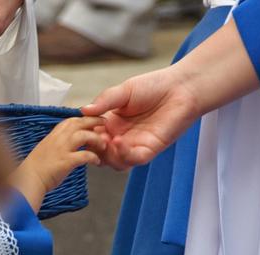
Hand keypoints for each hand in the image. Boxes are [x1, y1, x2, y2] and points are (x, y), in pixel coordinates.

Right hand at [9, 117, 105, 211]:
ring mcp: (62, 149)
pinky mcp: (66, 161)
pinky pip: (85, 155)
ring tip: (103, 145)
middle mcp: (58, 138)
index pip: (71, 120)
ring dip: (96, 139)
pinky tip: (97, 161)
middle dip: (93, 121)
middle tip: (104, 123)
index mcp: (54, 134)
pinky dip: (93, 157)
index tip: (93, 119)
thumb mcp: (47, 148)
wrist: (29, 179)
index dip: (84, 118)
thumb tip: (68, 143)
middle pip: (79, 123)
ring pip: (84, 136)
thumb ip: (58, 143)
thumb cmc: (37, 167)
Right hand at [82, 68, 197, 169]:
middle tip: (91, 138)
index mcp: (113, 124)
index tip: (79, 127)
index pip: (92, 137)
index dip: (84, 135)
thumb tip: (82, 110)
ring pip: (115, 163)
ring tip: (105, 141)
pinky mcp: (151, 149)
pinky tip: (119, 140)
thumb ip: (104, 101)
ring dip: (107, 156)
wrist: (181, 87)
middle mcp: (122, 137)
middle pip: (101, 154)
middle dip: (93, 149)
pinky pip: (134, 159)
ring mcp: (136, 145)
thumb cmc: (154, 86)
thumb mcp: (123, 91)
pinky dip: (124, 154)